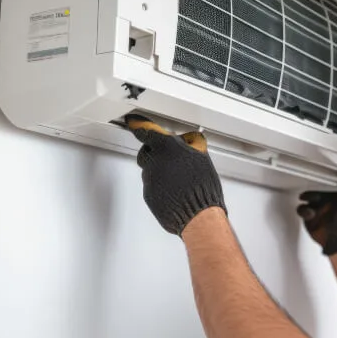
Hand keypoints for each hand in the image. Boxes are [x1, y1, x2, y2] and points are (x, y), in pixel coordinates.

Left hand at [125, 114, 225, 235]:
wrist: (198, 216)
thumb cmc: (203, 188)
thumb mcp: (202, 158)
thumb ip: (191, 145)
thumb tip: (189, 140)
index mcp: (168, 148)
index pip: (147, 131)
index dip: (139, 125)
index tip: (133, 121)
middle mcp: (154, 161)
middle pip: (146, 151)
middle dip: (155, 152)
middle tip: (170, 158)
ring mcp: (149, 179)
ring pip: (149, 170)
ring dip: (159, 171)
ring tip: (178, 179)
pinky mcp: (148, 194)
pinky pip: (151, 185)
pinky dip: (160, 186)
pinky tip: (174, 191)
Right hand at [297, 178, 336, 255]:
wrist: (334, 238)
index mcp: (335, 200)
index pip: (327, 189)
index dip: (323, 185)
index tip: (320, 181)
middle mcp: (326, 205)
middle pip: (314, 195)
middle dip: (311, 194)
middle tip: (309, 195)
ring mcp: (317, 212)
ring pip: (307, 202)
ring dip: (307, 203)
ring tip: (309, 205)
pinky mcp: (309, 219)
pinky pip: (302, 211)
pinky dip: (304, 211)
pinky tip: (310, 214)